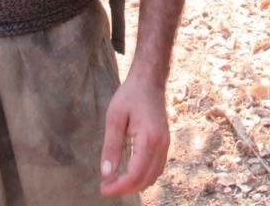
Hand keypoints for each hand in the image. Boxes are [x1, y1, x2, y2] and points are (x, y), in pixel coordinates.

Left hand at [98, 70, 169, 196]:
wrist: (149, 80)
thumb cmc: (130, 95)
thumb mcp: (114, 117)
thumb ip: (111, 146)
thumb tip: (106, 174)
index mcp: (149, 138)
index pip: (135, 174)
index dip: (119, 186)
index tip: (103, 188)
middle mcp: (162, 144)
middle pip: (145, 179)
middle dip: (125, 188)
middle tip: (106, 186)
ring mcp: (166, 144)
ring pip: (153, 176)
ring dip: (135, 184)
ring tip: (115, 180)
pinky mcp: (165, 143)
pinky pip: (157, 168)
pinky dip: (144, 176)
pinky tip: (128, 172)